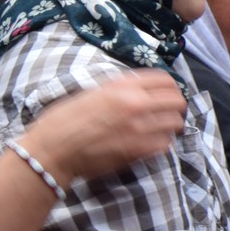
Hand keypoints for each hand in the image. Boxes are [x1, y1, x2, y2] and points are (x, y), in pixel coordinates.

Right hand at [22, 70, 186, 184]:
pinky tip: (150, 144)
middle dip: (175, 107)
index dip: (170, 88)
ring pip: (175, 123)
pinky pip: (165, 144)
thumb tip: (142, 90)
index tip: (168, 95)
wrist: (52, 149)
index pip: (166, 80)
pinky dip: (161, 144)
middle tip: (167, 113)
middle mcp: (135, 103)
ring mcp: (139, 128)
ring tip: (160, 129)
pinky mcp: (138, 150)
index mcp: (123, 86)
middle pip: (177, 101)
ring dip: (170, 126)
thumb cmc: (65, 120)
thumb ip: (121, 89)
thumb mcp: (93, 92)